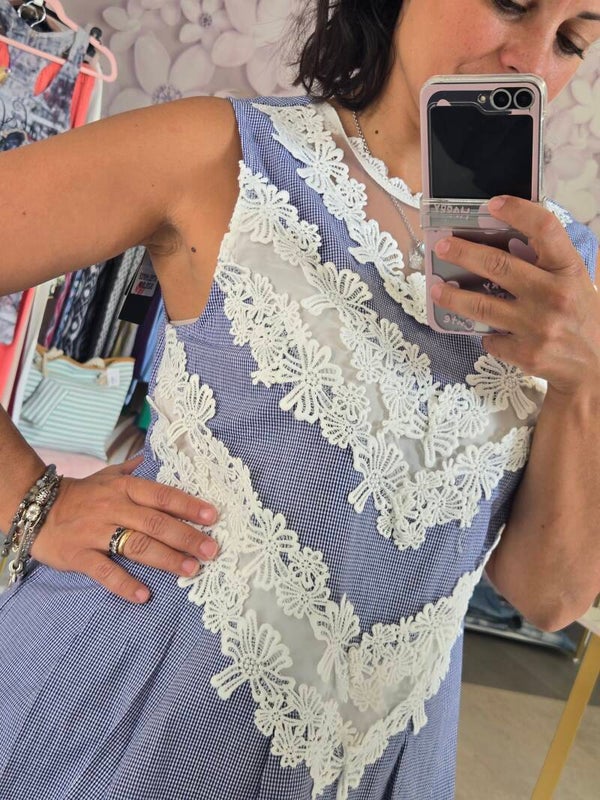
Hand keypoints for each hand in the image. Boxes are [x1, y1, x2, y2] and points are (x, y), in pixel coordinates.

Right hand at [31, 455, 218, 602]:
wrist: (34, 508)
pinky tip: (144, 595)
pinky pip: (104, 571)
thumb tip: (156, 458)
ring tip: (191, 569)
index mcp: (124, 488)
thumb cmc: (81, 494)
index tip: (213, 517)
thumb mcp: (108, 475)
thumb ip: (134, 470)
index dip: (188, 506)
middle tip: (211, 550)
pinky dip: (124, 584)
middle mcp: (114, 508)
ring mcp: (96, 532)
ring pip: (136, 545)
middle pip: (156, 522)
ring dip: (166, 559)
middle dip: (186, 536)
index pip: (163, 496)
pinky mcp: (79, 555)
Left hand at [430, 196, 599, 396]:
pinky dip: (486, 335)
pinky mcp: (525, 353)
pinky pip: (490, 339)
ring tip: (436, 288)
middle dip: (463, 253)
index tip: (492, 204)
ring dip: (452, 296)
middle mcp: (554, 295)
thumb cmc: (581, 317)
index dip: (518, 210)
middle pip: (498, 266)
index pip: (545, 229)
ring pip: (480, 307)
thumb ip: (546, 263)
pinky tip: (489, 333)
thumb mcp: (574, 282)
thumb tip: (503, 242)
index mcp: (569, 270)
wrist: (596, 367)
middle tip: (442, 247)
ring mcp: (538, 326)